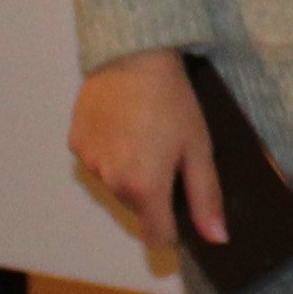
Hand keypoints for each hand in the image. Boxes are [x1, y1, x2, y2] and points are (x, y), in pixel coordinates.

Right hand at [68, 47, 222, 256]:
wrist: (132, 55)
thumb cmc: (172, 100)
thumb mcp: (199, 148)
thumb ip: (206, 198)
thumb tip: (216, 238)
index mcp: (144, 188)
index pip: (157, 236)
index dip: (173, 229)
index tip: (182, 208)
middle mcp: (111, 182)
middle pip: (137, 208)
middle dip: (154, 193)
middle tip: (169, 155)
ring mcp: (89, 162)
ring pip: (115, 184)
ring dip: (129, 172)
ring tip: (145, 134)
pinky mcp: (75, 142)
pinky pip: (97, 160)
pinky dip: (110, 151)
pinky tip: (123, 124)